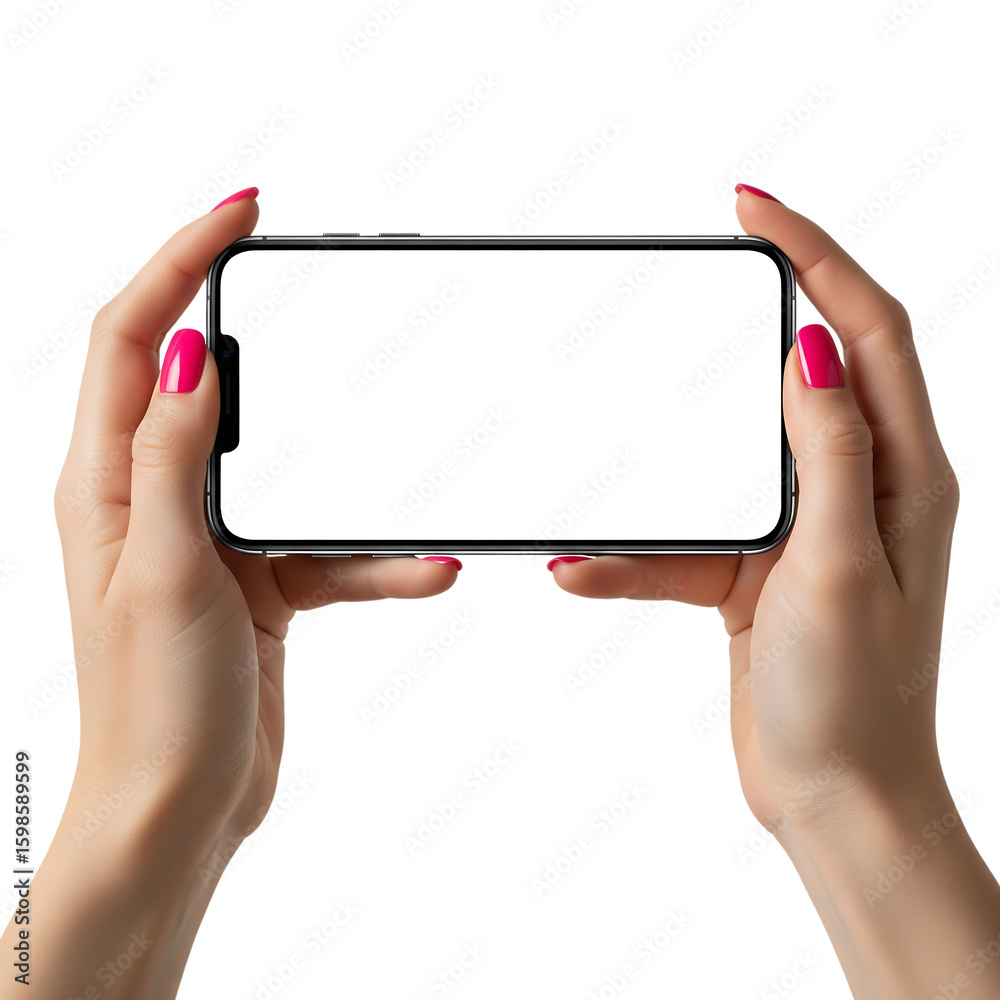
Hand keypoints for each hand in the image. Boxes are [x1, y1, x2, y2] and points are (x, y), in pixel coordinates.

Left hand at [6, 189, 460, 998]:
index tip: (237, 213)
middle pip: (198, 378)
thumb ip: (174, 459)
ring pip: (285, 465)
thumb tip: (186, 355)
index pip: (132, 339)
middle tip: (300, 271)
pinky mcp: (262, 578)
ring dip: (346, 467)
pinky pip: (329, 545)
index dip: (177, 263)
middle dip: (246, 318)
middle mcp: (154, 497)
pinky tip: (427, 570)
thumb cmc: (154, 705)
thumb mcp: (167, 569)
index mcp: (108, 483)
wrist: (181, 805)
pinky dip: (377, 558)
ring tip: (399, 452)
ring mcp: (213, 537)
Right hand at [547, 188, 999, 996]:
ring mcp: (802, 528)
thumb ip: (831, 454)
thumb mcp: (839, 567)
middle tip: (708, 258)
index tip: (755, 209)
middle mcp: (858, 489)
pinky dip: (633, 551)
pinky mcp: (753, 568)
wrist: (837, 796)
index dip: (818, 256)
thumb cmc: (853, 698)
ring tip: (615, 443)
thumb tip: (814, 348)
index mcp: (901, 476)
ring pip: (728, 453)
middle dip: (758, 307)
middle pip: (809, 367)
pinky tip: (581, 568)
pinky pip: (683, 537)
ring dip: (665, 456)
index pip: (868, 330)